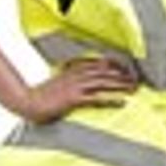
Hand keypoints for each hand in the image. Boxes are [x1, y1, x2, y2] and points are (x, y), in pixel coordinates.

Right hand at [19, 57, 136, 123]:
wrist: (28, 102)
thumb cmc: (43, 94)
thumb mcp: (58, 80)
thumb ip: (71, 75)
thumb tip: (83, 77)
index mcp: (72, 70)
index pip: (98, 64)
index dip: (114, 65)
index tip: (127, 67)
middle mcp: (76, 76)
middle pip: (104, 73)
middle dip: (122, 75)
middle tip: (137, 78)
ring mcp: (75, 87)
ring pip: (103, 83)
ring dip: (120, 85)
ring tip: (135, 88)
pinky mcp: (74, 99)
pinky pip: (96, 99)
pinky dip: (111, 100)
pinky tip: (123, 102)